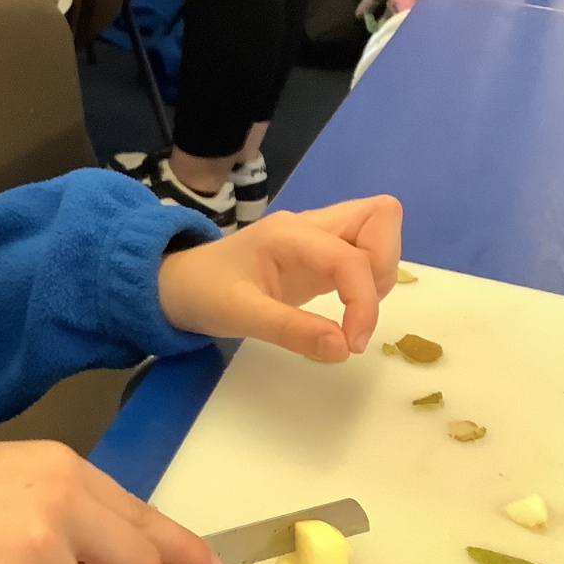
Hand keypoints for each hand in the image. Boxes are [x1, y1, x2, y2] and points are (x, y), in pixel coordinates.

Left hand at [157, 196, 402, 362]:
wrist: (179, 286)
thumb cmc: (204, 294)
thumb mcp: (240, 316)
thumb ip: (291, 331)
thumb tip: (343, 348)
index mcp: (289, 234)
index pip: (352, 257)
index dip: (364, 301)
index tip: (352, 344)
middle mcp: (309, 227)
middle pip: (379, 216)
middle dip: (384, 264)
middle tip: (360, 312)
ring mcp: (316, 238)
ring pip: (376, 232)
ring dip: (379, 273)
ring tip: (351, 314)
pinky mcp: (319, 256)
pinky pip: (362, 253)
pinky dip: (368, 280)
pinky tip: (345, 309)